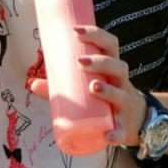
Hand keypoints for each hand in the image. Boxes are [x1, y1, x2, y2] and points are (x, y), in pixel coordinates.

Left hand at [29, 24, 145, 146]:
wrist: (135, 122)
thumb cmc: (104, 98)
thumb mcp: (86, 87)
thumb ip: (61, 86)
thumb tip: (32, 83)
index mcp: (111, 69)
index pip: (110, 45)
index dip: (97, 35)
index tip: (76, 31)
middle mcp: (121, 83)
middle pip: (118, 67)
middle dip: (100, 62)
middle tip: (80, 62)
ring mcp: (125, 105)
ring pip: (121, 94)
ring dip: (109, 90)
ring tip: (93, 87)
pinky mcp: (124, 127)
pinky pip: (122, 131)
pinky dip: (115, 134)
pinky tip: (108, 136)